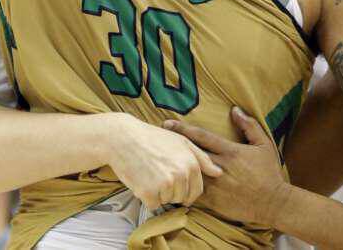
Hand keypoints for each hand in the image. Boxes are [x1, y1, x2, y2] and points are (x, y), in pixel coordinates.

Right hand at [104, 113, 222, 210]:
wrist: (123, 137)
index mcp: (191, 164)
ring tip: (149, 173)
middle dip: (171, 190)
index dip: (185, 189)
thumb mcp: (181, 141)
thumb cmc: (152, 138)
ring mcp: (165, 184)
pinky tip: (141, 179)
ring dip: (158, 193)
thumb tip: (220, 172)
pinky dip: (146, 196)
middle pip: (181, 198)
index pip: (196, 191)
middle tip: (157, 172)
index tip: (173, 179)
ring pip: (166, 201)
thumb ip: (202, 158)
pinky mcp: (148, 192)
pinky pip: (152, 204)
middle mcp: (181, 175)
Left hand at [164, 107, 287, 225]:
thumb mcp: (264, 145)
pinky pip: (193, 194)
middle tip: (156, 138)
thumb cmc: (269, 172)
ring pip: (189, 174)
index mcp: (230, 152)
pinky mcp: (214, 201)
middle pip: (190, 154)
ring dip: (174, 167)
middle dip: (172, 145)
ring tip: (157, 161)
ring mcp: (215, 185)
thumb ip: (249, 126)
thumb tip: (234, 109)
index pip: (202, 137)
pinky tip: (168, 184)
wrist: (273, 203)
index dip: (183, 128)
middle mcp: (220, 167)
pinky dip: (181, 188)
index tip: (167, 123)